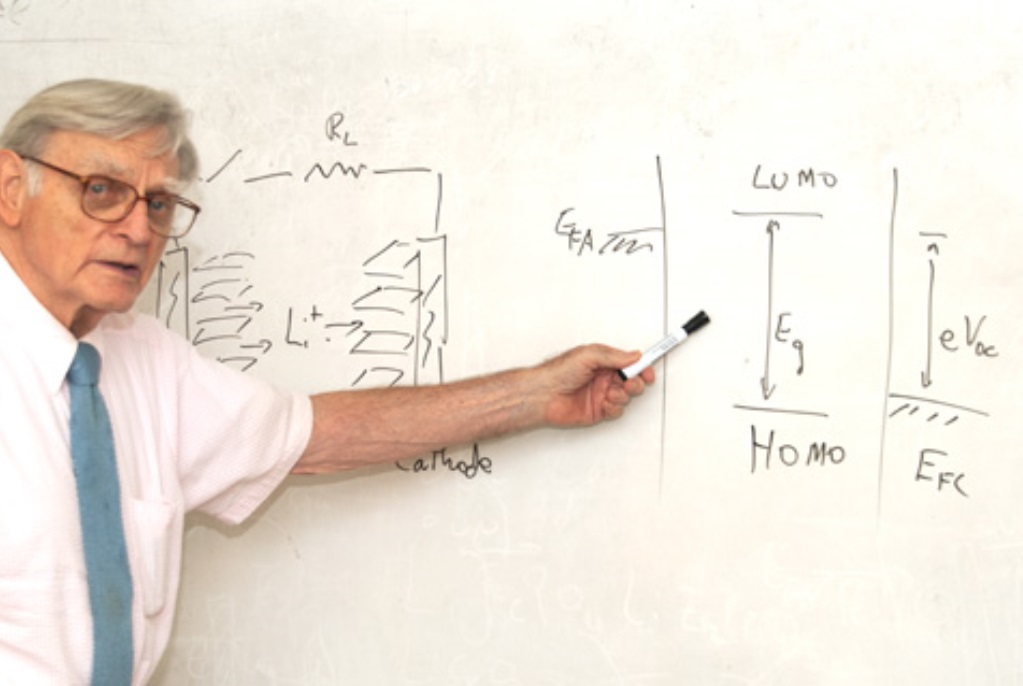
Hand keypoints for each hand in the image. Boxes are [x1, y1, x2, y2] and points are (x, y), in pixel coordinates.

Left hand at [537, 344, 654, 427]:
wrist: (544, 395)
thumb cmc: (558, 372)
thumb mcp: (588, 355)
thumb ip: (613, 356)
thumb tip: (634, 355)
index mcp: (602, 361)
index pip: (629, 362)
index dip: (642, 366)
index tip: (649, 370)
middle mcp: (603, 377)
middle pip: (632, 380)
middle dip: (635, 382)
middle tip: (629, 382)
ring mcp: (602, 394)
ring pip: (626, 396)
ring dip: (623, 394)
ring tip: (612, 393)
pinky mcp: (599, 410)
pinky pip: (617, 410)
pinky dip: (615, 407)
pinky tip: (606, 403)